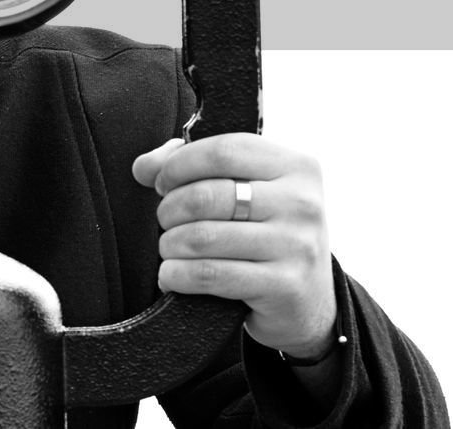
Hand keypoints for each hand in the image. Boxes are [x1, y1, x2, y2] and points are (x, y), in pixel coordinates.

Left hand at [132, 133, 337, 358]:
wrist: (308, 301)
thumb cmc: (264, 233)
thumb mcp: (244, 189)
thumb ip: (191, 164)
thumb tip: (144, 167)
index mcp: (295, 166)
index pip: (222, 151)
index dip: (179, 165)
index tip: (163, 182)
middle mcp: (302, 203)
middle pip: (205, 196)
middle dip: (169, 209)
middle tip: (166, 221)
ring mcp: (297, 246)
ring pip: (202, 237)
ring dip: (170, 245)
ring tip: (170, 248)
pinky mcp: (285, 286)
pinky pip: (209, 274)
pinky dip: (177, 275)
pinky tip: (172, 275)